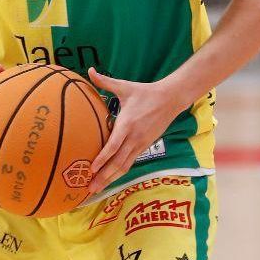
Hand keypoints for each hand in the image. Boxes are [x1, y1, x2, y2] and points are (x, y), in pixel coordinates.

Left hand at [85, 68, 183, 193]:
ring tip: (97, 189)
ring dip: (110, 179)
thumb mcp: (125, 86)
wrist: (170, 99)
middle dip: (103, 177)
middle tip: (89, 189)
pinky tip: (110, 179)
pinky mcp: (144, 146)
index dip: (102, 158)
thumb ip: (105, 81)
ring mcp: (140, 144)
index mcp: (127, 123)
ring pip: (124, 166)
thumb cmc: (145, 92)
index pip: (113, 145)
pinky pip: (130, 163)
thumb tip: (89, 70)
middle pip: (117, 162)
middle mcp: (134, 137)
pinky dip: (119, 173)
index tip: (91, 168)